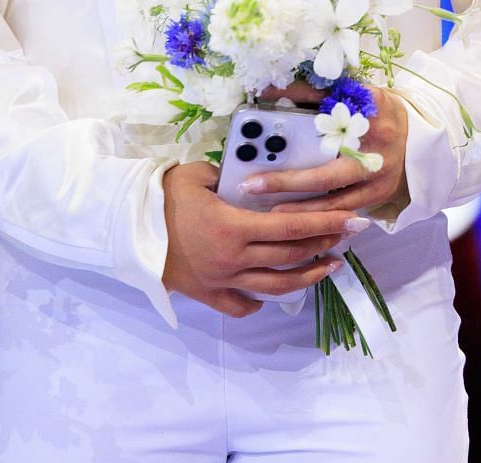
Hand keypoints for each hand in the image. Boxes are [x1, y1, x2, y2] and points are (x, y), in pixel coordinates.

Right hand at [160, 161, 365, 317]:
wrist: (124, 229)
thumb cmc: (160, 197)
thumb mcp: (194, 174)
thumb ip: (227, 174)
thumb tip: (250, 173)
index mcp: (233, 226)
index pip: (292, 226)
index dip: (327, 223)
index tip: (356, 219)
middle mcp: (235, 258)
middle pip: (291, 256)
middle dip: (326, 244)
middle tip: (348, 234)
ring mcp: (223, 280)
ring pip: (277, 285)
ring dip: (309, 275)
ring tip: (329, 265)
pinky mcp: (208, 294)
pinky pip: (242, 305)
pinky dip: (260, 302)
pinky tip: (272, 293)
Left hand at [243, 83, 410, 217]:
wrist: (423, 138)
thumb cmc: (378, 115)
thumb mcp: (356, 95)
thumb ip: (318, 94)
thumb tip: (272, 92)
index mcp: (369, 109)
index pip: (325, 105)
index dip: (293, 107)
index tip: (259, 106)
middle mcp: (376, 146)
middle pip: (326, 173)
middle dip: (288, 182)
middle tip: (253, 185)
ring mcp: (380, 177)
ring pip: (335, 202)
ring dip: (301, 210)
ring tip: (270, 213)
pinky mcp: (380, 198)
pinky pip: (346, 212)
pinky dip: (322, 220)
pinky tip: (298, 226)